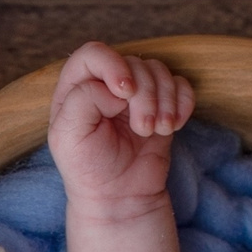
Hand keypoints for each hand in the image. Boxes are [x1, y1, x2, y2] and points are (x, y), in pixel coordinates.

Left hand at [47, 43, 194, 221]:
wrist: (120, 197)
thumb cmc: (89, 168)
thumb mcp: (69, 136)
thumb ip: (83, 99)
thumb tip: (116, 89)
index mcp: (77, 87)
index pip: (94, 53)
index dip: (113, 65)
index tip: (124, 93)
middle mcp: (107, 84)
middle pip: (135, 62)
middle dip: (145, 96)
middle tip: (143, 129)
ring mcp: (136, 94)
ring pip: (160, 71)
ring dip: (165, 102)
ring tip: (158, 131)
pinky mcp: (161, 105)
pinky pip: (181, 85)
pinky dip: (183, 103)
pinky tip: (173, 126)